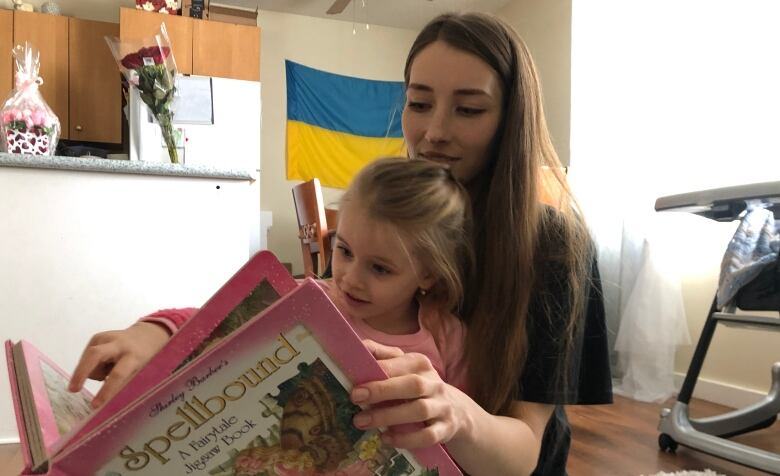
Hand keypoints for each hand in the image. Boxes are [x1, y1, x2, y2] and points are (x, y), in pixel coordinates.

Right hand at [68, 321, 170, 407]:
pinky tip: (104, 363)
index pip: (118, 374)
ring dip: (93, 372)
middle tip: (73, 390)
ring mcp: (106, 338)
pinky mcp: (97, 337)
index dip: (106, 390)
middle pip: (94, 355)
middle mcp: (118, 343)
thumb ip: (122, 385)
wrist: (146, 335)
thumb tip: (103, 404)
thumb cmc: (144, 358)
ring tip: (108, 370)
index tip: (95, 405)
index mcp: (133, 355)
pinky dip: (91, 366)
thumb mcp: (139, 372)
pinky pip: (87, 357)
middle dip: (81, 373)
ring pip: (88, 359)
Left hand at [350, 339, 475, 448]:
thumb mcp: (406, 368)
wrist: (457, 411)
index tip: (355, 385)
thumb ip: (383, 357)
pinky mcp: (445, 429)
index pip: (400, 363)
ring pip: (419, 411)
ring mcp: (442, 406)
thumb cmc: (420, 386)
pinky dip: (406, 439)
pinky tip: (386, 439)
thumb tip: (359, 347)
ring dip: (389, 417)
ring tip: (362, 422)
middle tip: (356, 399)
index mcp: (420, 364)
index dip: (378, 373)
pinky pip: (428, 435)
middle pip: (412, 385)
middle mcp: (434, 384)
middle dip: (383, 391)